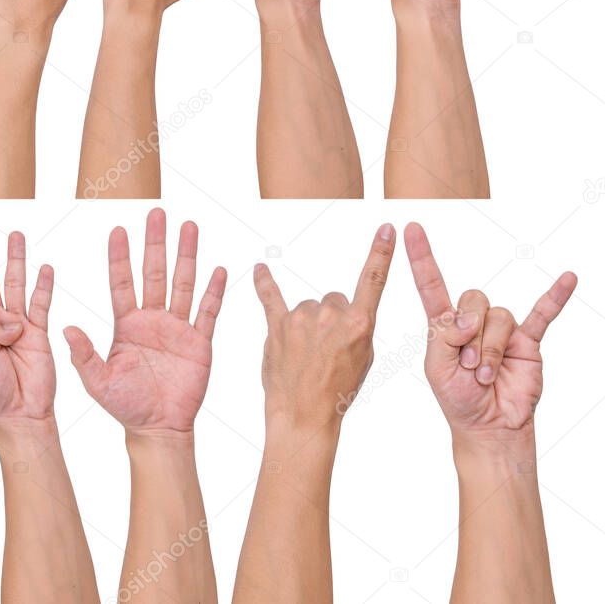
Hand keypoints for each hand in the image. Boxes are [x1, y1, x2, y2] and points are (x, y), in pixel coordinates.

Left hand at [63, 209, 226, 434]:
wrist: (157, 428)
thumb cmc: (125, 405)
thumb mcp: (97, 381)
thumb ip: (84, 355)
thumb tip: (67, 327)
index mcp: (126, 324)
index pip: (122, 282)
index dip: (120, 257)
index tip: (118, 230)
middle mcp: (152, 319)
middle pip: (154, 273)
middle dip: (156, 243)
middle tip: (157, 213)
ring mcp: (177, 328)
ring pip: (183, 284)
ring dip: (187, 255)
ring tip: (189, 226)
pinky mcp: (199, 343)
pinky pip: (208, 312)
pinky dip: (214, 291)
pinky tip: (219, 269)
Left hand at [254, 225, 394, 433]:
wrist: (304, 415)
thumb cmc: (337, 391)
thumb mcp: (364, 359)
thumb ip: (356, 328)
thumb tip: (343, 314)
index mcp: (359, 324)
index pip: (373, 281)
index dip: (381, 253)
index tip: (386, 229)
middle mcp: (331, 315)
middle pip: (333, 300)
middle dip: (330, 320)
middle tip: (325, 349)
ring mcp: (302, 318)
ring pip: (308, 308)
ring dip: (306, 325)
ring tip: (304, 354)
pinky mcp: (277, 325)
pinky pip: (270, 297)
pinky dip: (264, 282)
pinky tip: (259, 269)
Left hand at [405, 223, 576, 443]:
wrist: (488, 425)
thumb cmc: (457, 397)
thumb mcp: (435, 367)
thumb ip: (443, 336)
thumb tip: (468, 318)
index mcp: (444, 323)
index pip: (431, 284)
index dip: (421, 258)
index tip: (411, 229)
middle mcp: (473, 320)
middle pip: (473, 298)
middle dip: (469, 335)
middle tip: (467, 365)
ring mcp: (501, 330)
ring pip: (498, 316)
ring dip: (490, 348)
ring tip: (484, 374)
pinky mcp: (527, 342)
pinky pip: (543, 313)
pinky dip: (555, 296)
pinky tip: (568, 279)